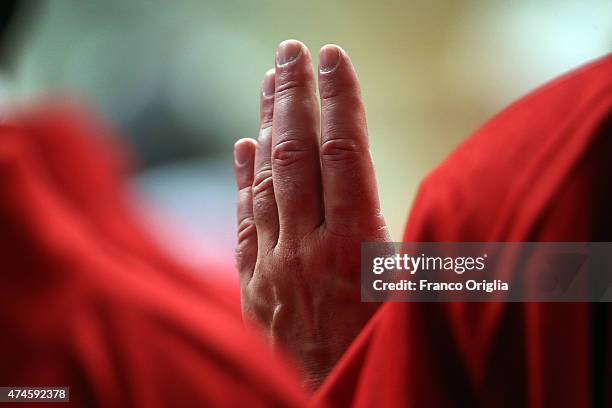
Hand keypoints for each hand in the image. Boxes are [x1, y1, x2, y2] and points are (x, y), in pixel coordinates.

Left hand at [232, 40, 389, 388]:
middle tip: (290, 51)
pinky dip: (244, 180)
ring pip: (266, 180)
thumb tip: (369, 171)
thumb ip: (391, 226)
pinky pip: (244, 221)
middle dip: (293, 95)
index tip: (334, 58)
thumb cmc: (390, 344)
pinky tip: (244, 145)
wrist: (340, 399)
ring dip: (266, 125)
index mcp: (357, 246)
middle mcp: (308, 249)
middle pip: (296, 153)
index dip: (338, 98)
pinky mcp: (252, 286)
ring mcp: (273, 267)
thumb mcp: (410, 288)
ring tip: (268, 83)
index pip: (341, 151)